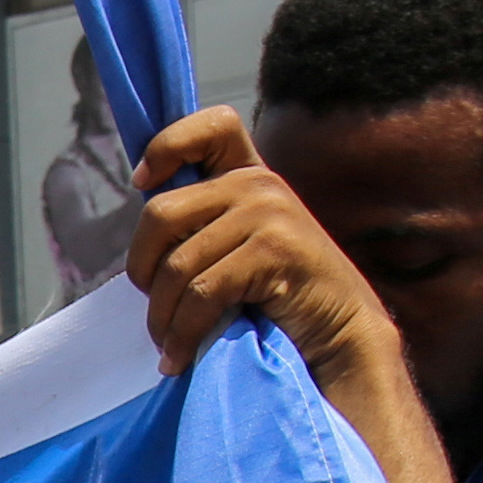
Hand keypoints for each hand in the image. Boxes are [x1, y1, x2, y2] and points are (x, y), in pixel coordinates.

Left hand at [122, 104, 398, 392]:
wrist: (341, 334)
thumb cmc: (280, 298)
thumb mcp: (241, 246)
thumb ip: (204, 227)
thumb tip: (141, 241)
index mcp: (250, 174)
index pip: (213, 125)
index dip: (167, 146)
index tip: (143, 182)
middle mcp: (259, 184)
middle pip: (161, 213)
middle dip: (143, 269)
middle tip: (153, 305)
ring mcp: (270, 213)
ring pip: (177, 265)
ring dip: (162, 316)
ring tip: (167, 344)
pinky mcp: (274, 251)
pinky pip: (202, 293)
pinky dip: (183, 333)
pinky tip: (179, 357)